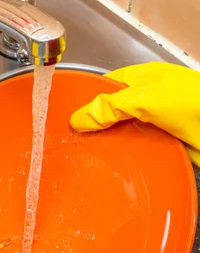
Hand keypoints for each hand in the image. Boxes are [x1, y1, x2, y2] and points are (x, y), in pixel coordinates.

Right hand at [70, 62, 199, 166]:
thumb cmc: (193, 103)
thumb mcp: (145, 98)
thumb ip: (110, 106)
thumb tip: (78, 119)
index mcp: (142, 80)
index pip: (105, 87)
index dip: (86, 99)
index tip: (65, 117)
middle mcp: (148, 101)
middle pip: (113, 114)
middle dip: (96, 128)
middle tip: (72, 145)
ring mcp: (157, 125)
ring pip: (125, 136)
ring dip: (112, 147)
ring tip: (86, 161)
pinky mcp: (164, 147)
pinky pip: (140, 153)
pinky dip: (129, 161)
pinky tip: (113, 171)